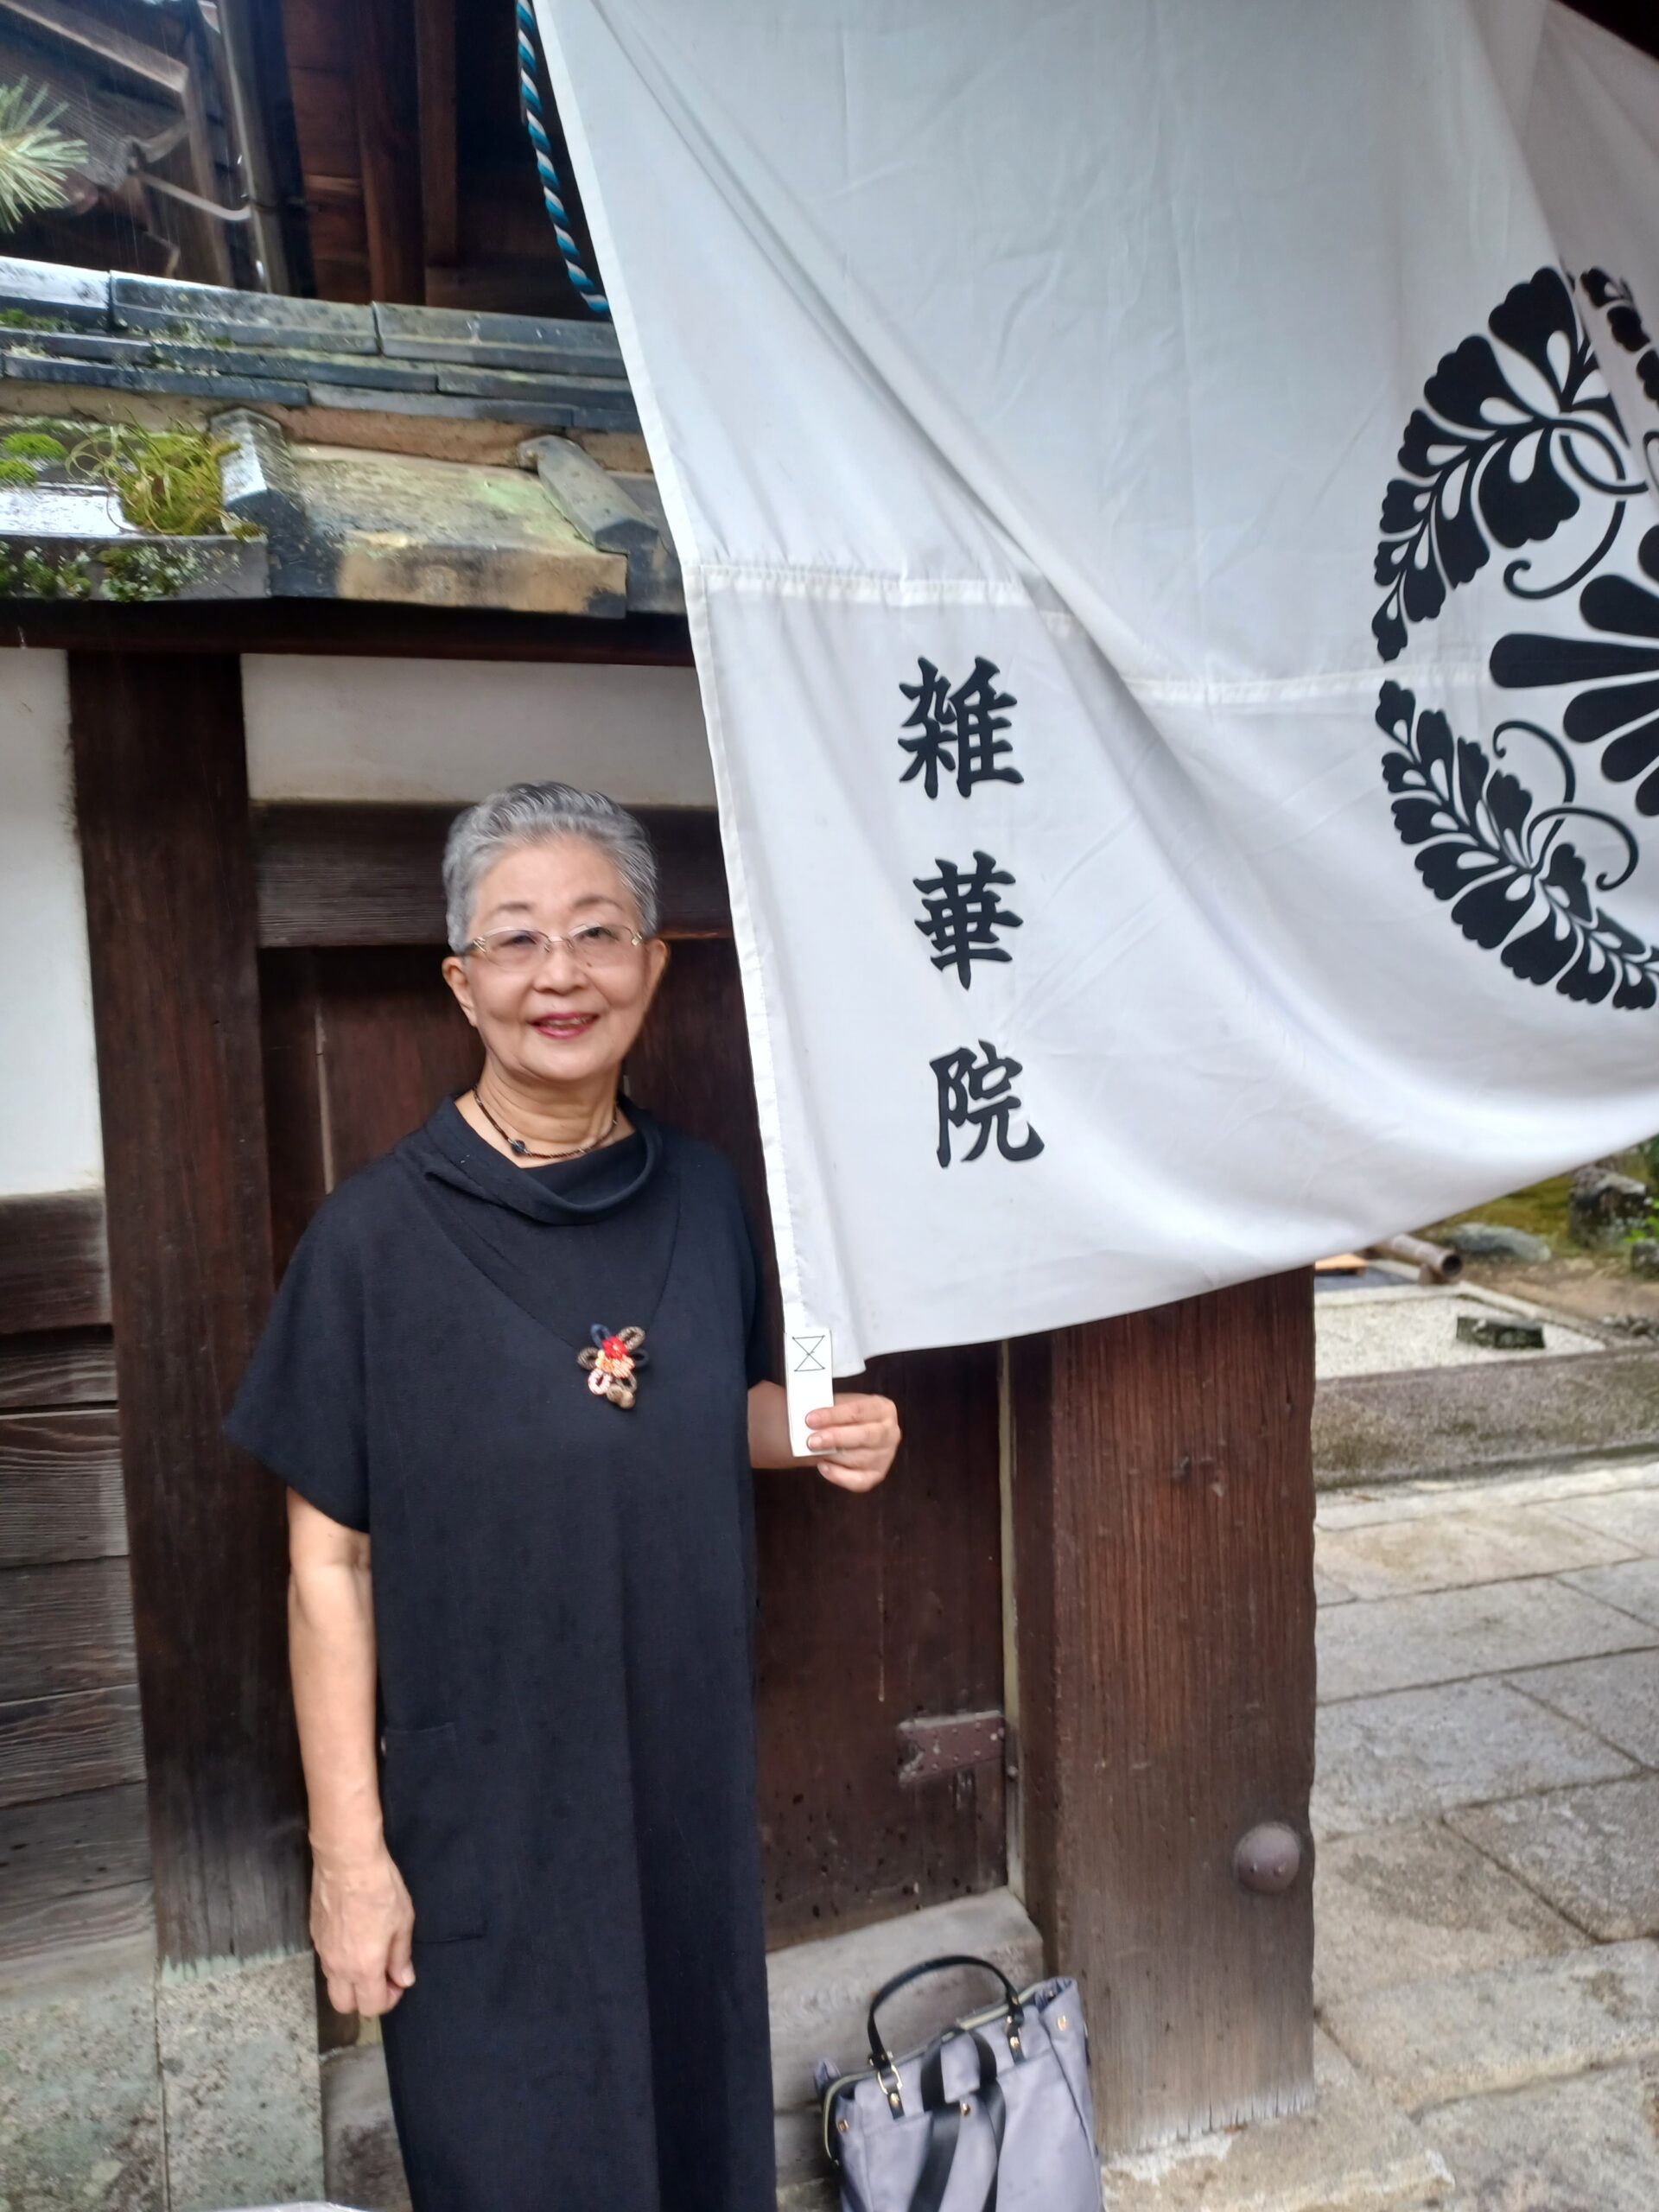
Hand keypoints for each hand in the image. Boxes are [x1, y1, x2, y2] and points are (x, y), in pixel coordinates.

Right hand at [310, 1844, 415, 2016]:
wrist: (347, 1861)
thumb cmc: (380, 1889)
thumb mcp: (403, 1921)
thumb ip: (401, 1956)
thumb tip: (403, 1980)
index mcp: (363, 1968)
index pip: (371, 2007)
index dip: (389, 2000)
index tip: (398, 1982)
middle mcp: (338, 1967)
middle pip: (344, 2005)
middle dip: (364, 1999)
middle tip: (381, 1976)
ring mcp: (322, 1951)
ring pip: (332, 1983)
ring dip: (350, 1981)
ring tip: (368, 1956)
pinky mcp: (314, 1934)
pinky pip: (326, 1961)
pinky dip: (339, 1961)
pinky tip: (353, 1938)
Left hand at [805, 1392, 899, 1491]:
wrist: (848, 1433)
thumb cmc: (844, 1417)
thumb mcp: (839, 1406)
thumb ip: (828, 1412)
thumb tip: (810, 1422)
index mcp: (882, 1409)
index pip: (858, 1410)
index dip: (833, 1415)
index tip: (810, 1420)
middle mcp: (890, 1432)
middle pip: (865, 1435)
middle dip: (836, 1438)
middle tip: (811, 1441)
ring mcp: (886, 1456)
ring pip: (859, 1459)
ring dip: (833, 1456)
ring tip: (813, 1451)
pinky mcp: (877, 1475)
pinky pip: (859, 1481)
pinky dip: (839, 1476)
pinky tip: (823, 1467)